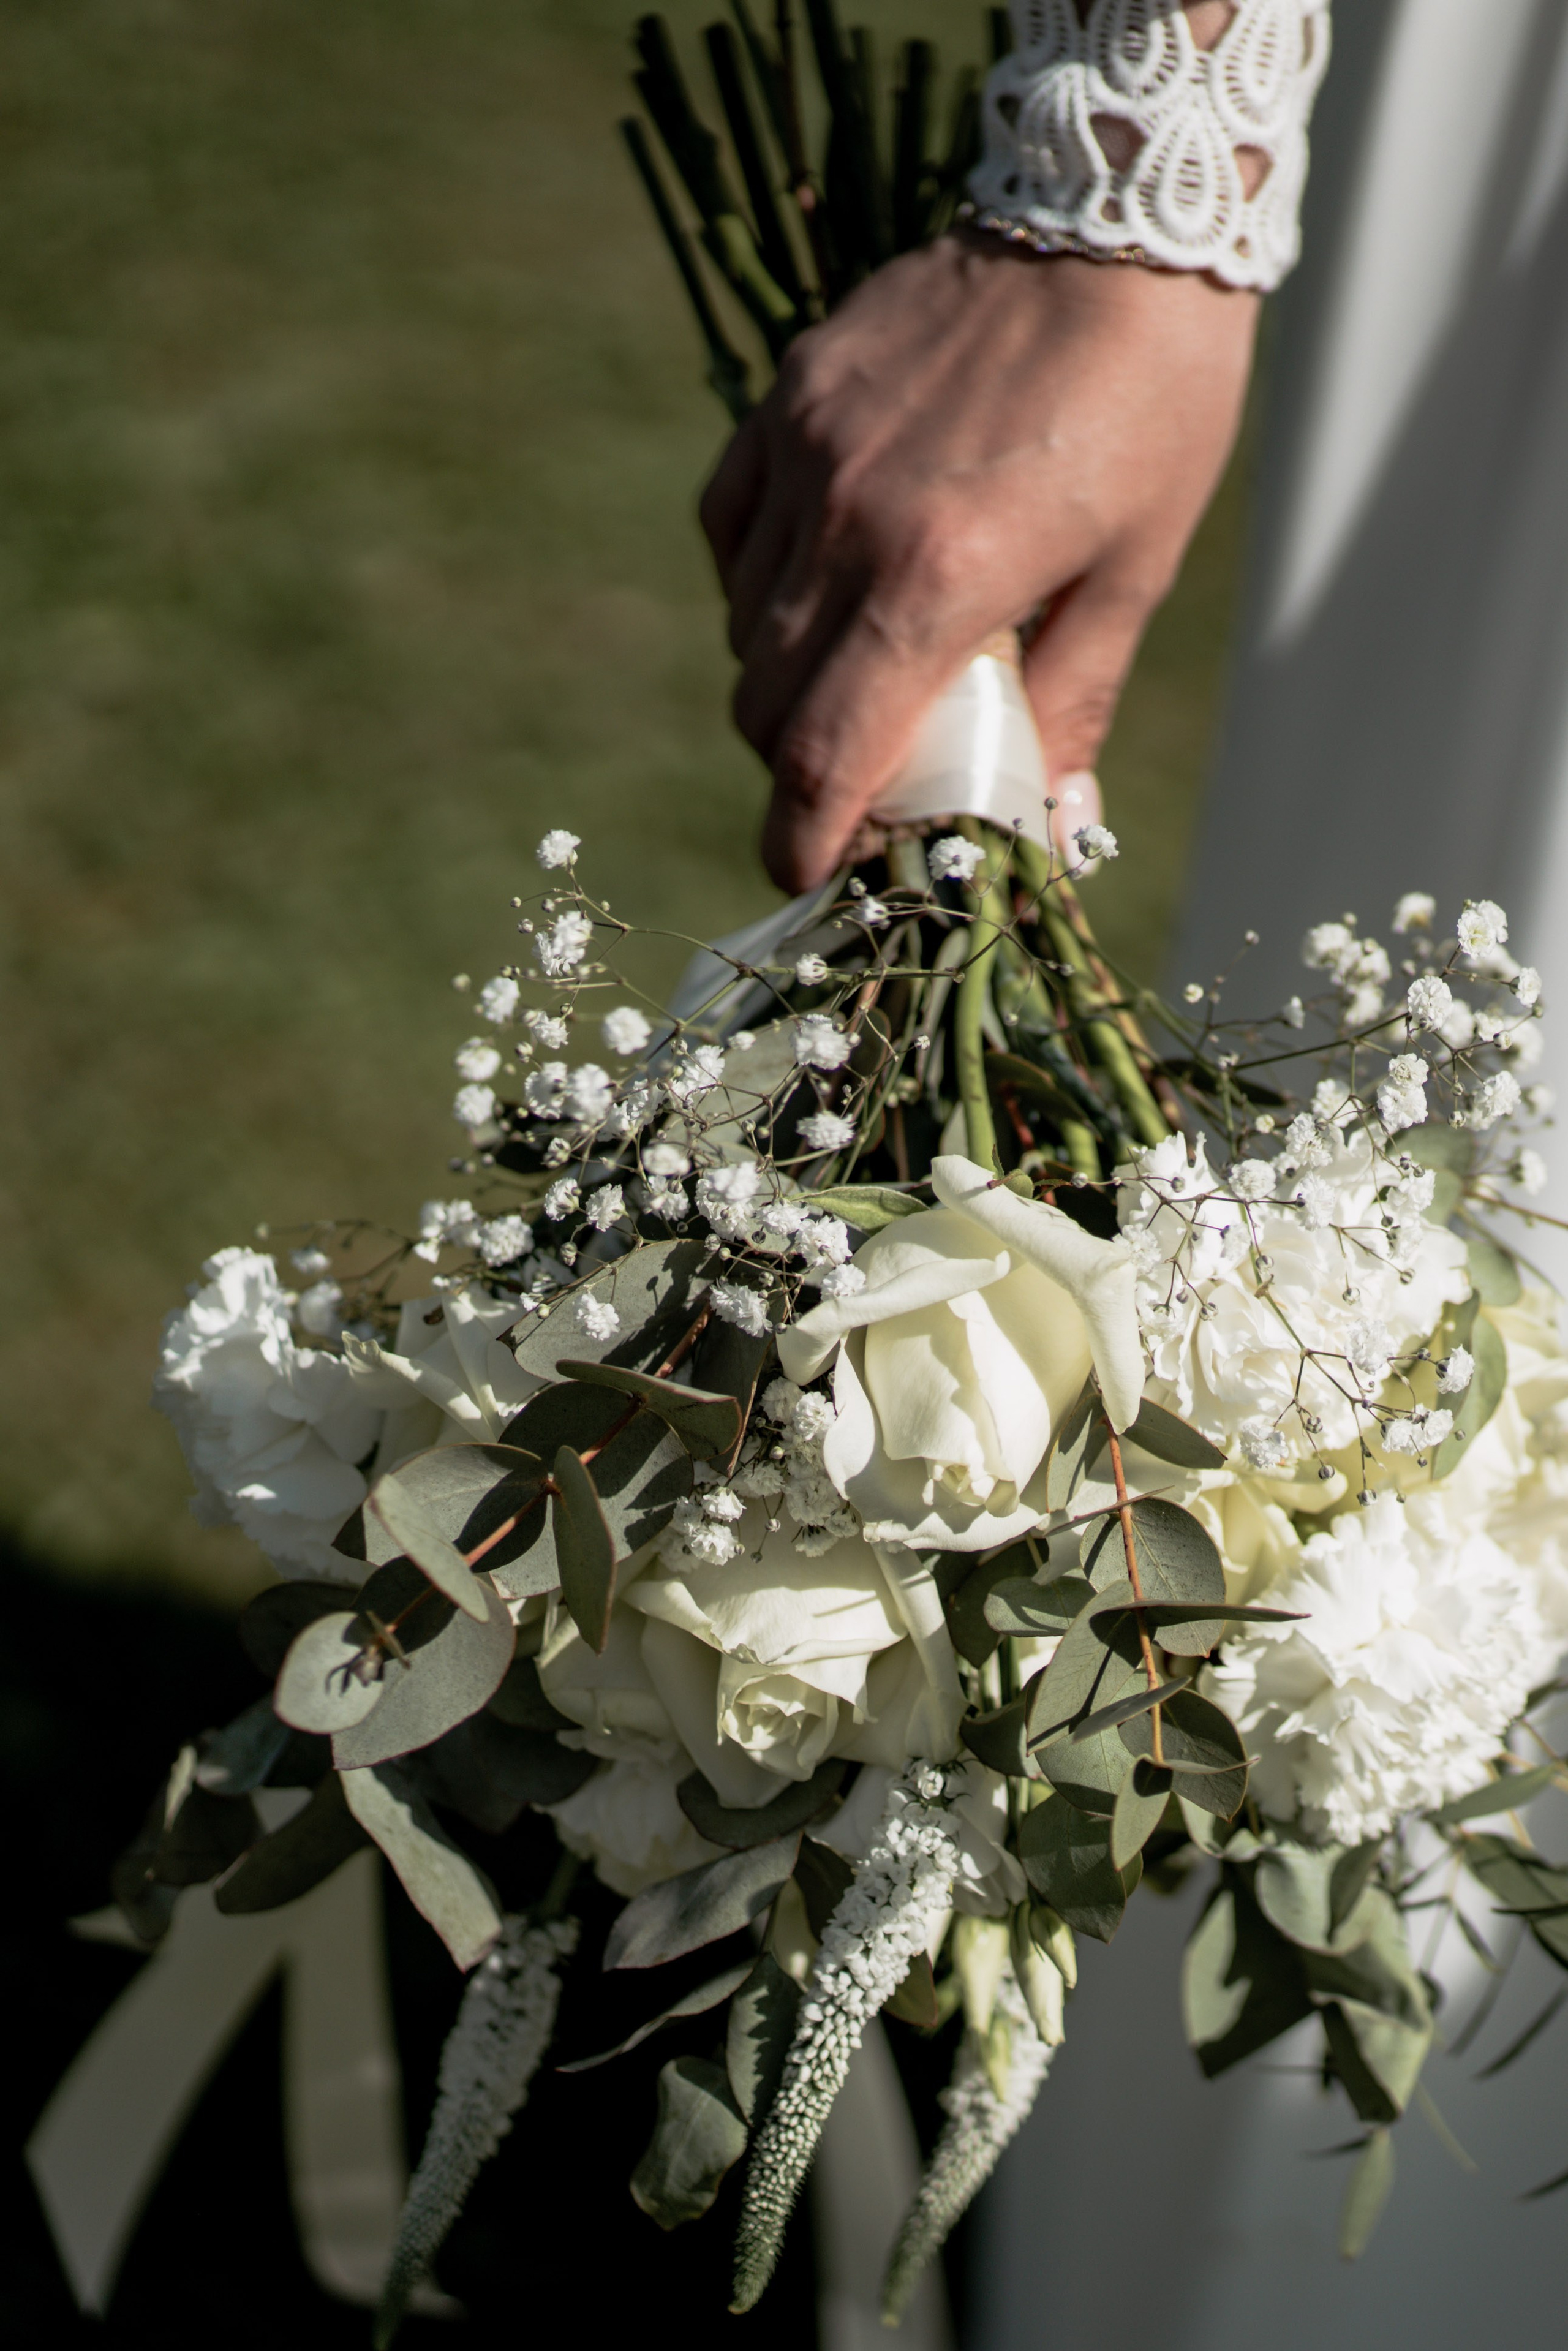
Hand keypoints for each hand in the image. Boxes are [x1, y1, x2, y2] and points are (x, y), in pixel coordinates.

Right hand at [700, 234, 1258, 891]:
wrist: (1119, 214)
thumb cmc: (1151, 403)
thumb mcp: (1137, 568)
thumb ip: (1075, 703)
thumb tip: (1057, 835)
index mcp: (940, 580)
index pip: (824, 753)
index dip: (800, 838)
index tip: (806, 880)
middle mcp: (851, 522)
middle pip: (769, 705)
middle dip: (801, 773)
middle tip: (859, 787)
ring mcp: (807, 454)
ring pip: (746, 629)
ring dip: (787, 684)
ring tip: (858, 679)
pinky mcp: (789, 399)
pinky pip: (731, 532)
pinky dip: (758, 587)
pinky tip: (814, 588)